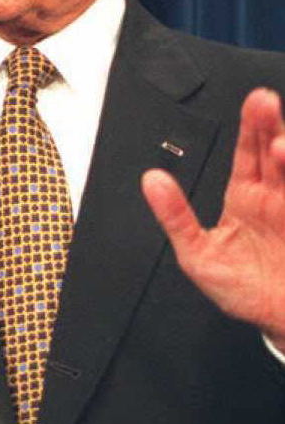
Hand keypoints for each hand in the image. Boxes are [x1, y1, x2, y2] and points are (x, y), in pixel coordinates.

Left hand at [141, 87, 284, 347]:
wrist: (277, 320)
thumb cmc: (239, 289)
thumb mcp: (197, 255)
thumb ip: (175, 216)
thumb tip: (151, 180)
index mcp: (247, 198)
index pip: (248, 154)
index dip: (251, 127)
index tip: (255, 102)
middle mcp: (276, 198)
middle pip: (275, 153)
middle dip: (271, 126)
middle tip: (265, 103)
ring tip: (280, 148)